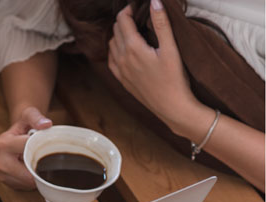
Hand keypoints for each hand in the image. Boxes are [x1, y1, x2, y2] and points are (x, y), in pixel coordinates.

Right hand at [0, 107, 52, 189]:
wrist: (14, 136)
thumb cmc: (24, 126)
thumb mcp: (29, 115)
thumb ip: (37, 118)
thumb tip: (46, 125)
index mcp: (4, 143)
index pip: (28, 151)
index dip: (42, 150)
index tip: (49, 148)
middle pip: (28, 173)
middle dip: (39, 168)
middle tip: (46, 160)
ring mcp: (0, 173)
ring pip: (27, 182)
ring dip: (36, 175)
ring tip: (37, 163)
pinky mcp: (4, 182)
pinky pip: (24, 186)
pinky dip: (31, 180)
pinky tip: (31, 169)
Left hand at [107, 1, 201, 129]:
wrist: (171, 107)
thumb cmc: (174, 78)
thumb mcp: (171, 48)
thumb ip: (161, 23)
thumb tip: (154, 2)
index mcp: (132, 48)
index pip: (122, 21)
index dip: (128, 10)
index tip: (138, 7)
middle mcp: (121, 58)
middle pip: (116, 31)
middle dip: (124, 20)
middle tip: (137, 15)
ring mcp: (120, 70)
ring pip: (111, 45)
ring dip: (118, 34)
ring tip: (132, 29)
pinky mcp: (122, 80)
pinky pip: (111, 60)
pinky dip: (115, 49)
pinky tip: (124, 49)